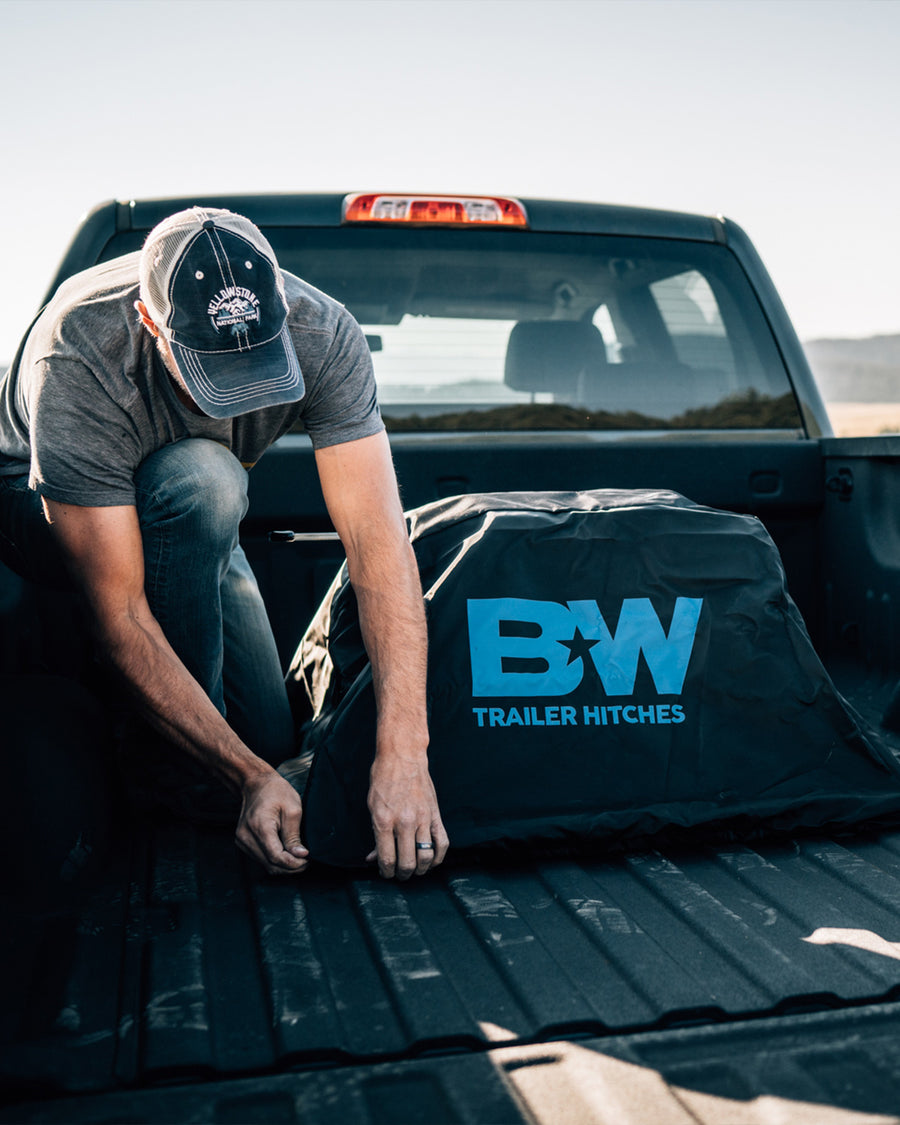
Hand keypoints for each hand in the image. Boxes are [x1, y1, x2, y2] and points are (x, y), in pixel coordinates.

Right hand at [235, 769, 309, 874]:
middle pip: (270, 864)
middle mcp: (246, 836)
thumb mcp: (292, 809)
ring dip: (283, 866)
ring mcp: (242, 840)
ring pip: (265, 864)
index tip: (307, 860)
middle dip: (290, 868)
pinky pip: (260, 859)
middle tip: (306, 862)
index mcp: (259, 827)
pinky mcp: (242, 842)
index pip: (276, 857)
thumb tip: (301, 855)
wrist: (256, 784)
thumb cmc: (276, 792)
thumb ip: (294, 835)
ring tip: (298, 858)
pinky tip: (286, 855)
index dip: (293, 864)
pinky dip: (274, 861)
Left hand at [366, 751, 448, 878]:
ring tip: (415, 870)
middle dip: (402, 875)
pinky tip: (431, 861)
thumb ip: (374, 834)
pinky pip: (442, 843)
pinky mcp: (435, 814)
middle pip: (407, 863)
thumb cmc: (383, 780)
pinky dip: (438, 857)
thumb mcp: (372, 806)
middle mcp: (404, 822)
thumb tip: (373, 858)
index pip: (387, 859)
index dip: (386, 873)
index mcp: (383, 821)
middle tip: (399, 875)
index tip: (386, 874)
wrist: (403, 757)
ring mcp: (422, 818)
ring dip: (420, 870)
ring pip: (425, 857)